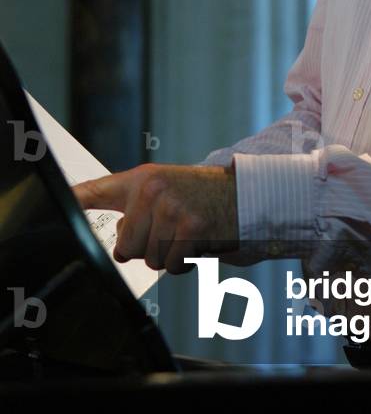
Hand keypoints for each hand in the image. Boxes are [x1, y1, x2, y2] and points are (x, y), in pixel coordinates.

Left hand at [72, 163, 238, 274]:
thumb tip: (119, 249)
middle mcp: (152, 190)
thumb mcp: (163, 189)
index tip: (54, 209)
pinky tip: (196, 243)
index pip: (96, 191)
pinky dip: (184, 263)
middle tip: (170, 229)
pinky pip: (172, 265)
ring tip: (184, 233)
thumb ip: (135, 210)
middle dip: (147, 247)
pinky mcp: (191, 227)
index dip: (72, 201)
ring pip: (150, 259)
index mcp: (140, 179)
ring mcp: (172, 207)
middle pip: (127, 246)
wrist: (242, 193)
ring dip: (168, 255)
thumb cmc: (199, 196)